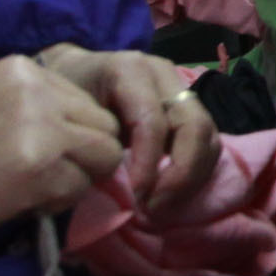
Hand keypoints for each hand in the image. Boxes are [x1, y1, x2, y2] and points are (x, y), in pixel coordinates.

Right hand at [0, 55, 126, 246]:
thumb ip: (41, 110)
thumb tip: (94, 137)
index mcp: (23, 68)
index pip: (86, 101)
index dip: (76, 134)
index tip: (45, 153)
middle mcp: (38, 90)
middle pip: (105, 126)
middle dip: (87, 156)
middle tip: (47, 176)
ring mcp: (43, 127)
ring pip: (104, 156)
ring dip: (78, 179)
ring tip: (35, 188)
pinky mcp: (42, 169)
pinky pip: (81, 187)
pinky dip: (59, 201)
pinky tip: (23, 200)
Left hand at [37, 44, 222, 213]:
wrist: (74, 73)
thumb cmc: (68, 97)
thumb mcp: (72, 115)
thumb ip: (97, 144)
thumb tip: (123, 191)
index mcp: (129, 70)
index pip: (153, 122)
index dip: (148, 165)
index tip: (135, 198)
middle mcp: (163, 74)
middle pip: (195, 126)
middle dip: (180, 174)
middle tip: (153, 206)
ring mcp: (181, 88)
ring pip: (208, 135)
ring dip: (191, 177)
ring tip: (160, 203)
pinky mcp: (190, 107)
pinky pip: (207, 142)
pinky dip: (194, 172)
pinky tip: (169, 192)